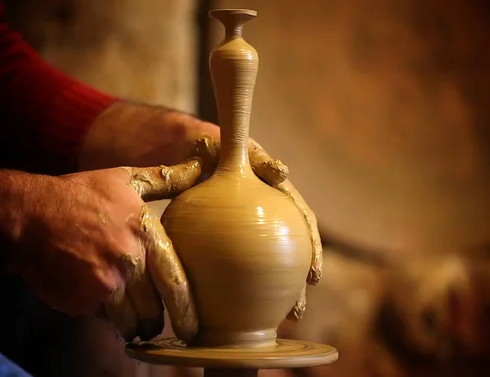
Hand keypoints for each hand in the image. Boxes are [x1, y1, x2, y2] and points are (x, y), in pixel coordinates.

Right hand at [10, 166, 200, 341]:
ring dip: (131, 324)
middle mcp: (127, 263)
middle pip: (153, 309)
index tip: (192, 328)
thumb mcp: (126, 180)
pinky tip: (100, 301)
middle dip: (154, 319)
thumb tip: (199, 166)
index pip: (175, 282)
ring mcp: (102, 285)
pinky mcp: (79, 301)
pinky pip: (102, 319)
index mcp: (145, 236)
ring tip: (131, 320)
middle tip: (154, 321)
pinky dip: (105, 316)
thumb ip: (166, 180)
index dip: (186, 309)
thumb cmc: (82, 195)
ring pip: (129, 322)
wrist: (29, 214)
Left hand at [79, 101, 321, 319]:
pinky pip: (233, 263)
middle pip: (289, 250)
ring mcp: (245, 224)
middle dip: (294, 284)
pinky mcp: (223, 236)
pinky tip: (237, 309)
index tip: (313, 274)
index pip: (300, 220)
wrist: (177, 150)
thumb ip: (257, 158)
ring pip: (266, 263)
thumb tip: (284, 173)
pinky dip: (239, 286)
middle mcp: (264, 211)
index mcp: (272, 192)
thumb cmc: (206, 147)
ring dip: (275, 292)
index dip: (311, 246)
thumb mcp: (233, 149)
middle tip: (296, 311)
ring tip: (278, 320)